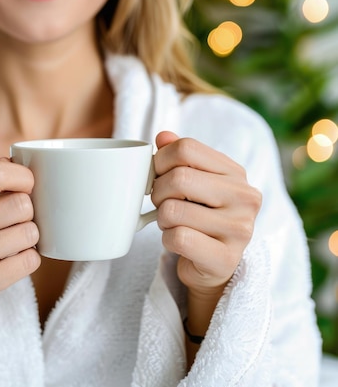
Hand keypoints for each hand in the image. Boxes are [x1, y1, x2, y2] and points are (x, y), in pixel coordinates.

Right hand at [0, 159, 39, 383]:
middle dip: (28, 212)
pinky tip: (11, 262)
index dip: (22, 177)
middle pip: (21, 204)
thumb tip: (16, 162)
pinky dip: (28, 259)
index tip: (25, 187)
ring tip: (11, 243)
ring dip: (29, 238)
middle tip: (16, 222)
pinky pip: (29, 260)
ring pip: (30, 232)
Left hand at [151, 131, 261, 296]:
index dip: (160, 161)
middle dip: (158, 193)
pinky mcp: (226, 258)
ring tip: (174, 224)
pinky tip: (179, 243)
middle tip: (162, 204)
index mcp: (236, 172)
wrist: (213, 266)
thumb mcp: (192, 183)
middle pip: (178, 178)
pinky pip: (178, 238)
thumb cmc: (199, 217)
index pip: (186, 148)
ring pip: (173, 210)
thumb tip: (163, 136)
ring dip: (162, 220)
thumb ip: (179, 157)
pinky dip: (167, 240)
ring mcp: (240, 229)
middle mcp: (245, 197)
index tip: (157, 176)